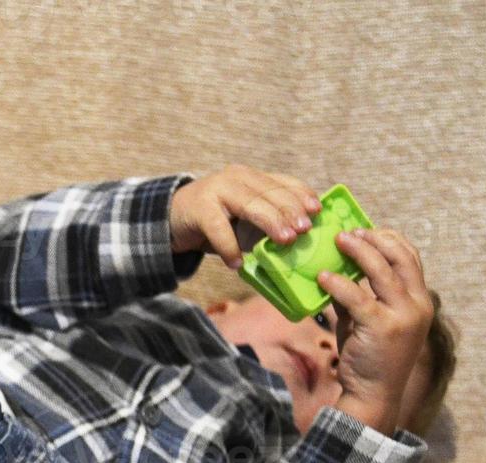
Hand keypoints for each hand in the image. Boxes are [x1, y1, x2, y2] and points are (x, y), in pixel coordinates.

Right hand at [169, 164, 323, 269]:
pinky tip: (237, 262)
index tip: (316, 211)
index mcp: (252, 178)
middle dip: (289, 211)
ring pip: (250, 204)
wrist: (169, 219)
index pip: (282, 182)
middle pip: (269, 192)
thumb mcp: (243, 218)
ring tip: (284, 241)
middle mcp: (236, 178)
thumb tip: (298, 241)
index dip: (301, 195)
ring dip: (270, 222)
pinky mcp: (199, 208)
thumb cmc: (214, 222)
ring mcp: (216, 190)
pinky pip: (218, 227)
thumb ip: (266, 223)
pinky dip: (229, 246)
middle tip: (304, 230)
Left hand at [321, 227, 433, 433]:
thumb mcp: (367, 321)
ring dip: (359, 252)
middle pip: (401, 258)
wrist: (373, 394)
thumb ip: (359, 297)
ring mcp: (402, 316)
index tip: (367, 230)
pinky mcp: (382, 328)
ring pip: (383, 272)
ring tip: (339, 240)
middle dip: (376, 239)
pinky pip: (358, 297)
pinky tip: (324, 277)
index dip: (389, 239)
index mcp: (419, 300)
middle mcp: (417, 305)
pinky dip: (340, 283)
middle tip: (350, 232)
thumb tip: (336, 271)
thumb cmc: (369, 357)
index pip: (410, 259)